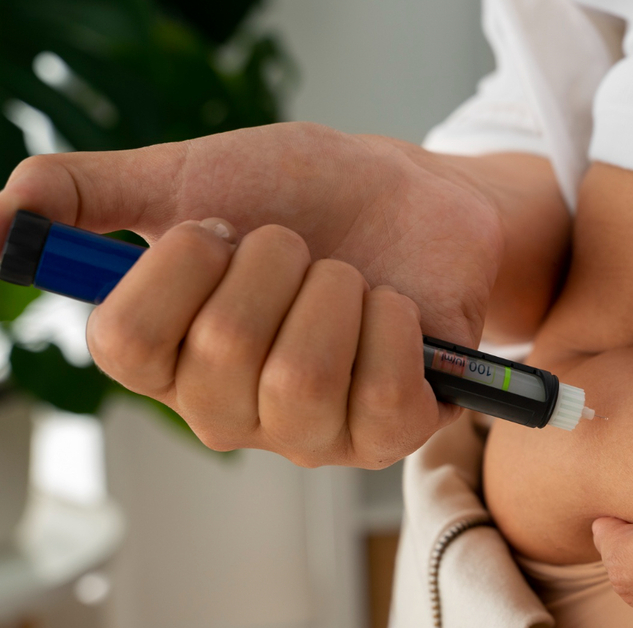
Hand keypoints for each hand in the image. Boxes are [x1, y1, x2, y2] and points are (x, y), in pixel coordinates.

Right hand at [0, 122, 564, 466]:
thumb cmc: (302, 195)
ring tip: (348, 277)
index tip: (220, 228)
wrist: (411, 198)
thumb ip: (85, 193)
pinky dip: (391, 322)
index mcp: (165, 359)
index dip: (180, 267)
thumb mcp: (187, 176)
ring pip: (300, 373)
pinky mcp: (386, 435)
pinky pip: (379, 391)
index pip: (122, 343)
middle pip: (222, 347)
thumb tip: (1, 223)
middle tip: (301, 248)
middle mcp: (228, 411)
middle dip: (275, 260)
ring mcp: (308, 434)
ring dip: (335, 289)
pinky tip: (392, 308)